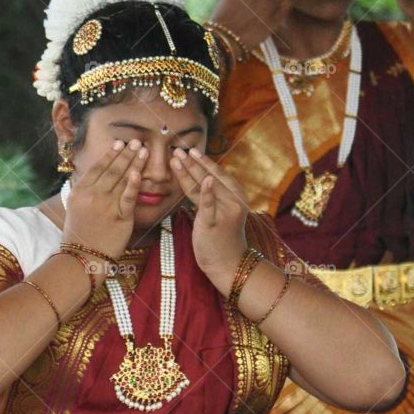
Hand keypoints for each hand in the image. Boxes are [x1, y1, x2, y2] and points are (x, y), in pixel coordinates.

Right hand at [63, 139, 147, 277]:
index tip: (120, 143)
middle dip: (126, 153)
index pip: (98, 167)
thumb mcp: (76, 207)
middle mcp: (92, 195)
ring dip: (134, 162)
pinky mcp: (120, 218)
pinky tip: (139, 171)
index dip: (110, 154)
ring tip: (143, 150)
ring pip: (122, 179)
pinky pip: (128, 197)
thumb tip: (97, 175)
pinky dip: (134, 183)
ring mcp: (106, 206)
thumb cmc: (80, 233)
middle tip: (136, 142)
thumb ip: (86, 190)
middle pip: (112, 170)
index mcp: (80, 191)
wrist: (82, 257)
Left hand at [170, 147, 248, 291]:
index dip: (204, 161)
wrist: (228, 264)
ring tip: (176, 158)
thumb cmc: (222, 239)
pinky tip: (205, 178)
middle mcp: (234, 200)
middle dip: (193, 162)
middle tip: (179, 149)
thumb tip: (200, 179)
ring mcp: (226, 211)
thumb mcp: (221, 213)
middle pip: (210, 177)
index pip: (218, 174)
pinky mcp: (215, 223)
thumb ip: (214, 196)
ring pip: (205, 187)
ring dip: (189, 170)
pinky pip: (208, 204)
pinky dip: (207, 191)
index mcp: (237, 196)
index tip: (191, 151)